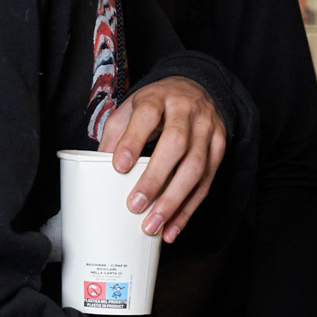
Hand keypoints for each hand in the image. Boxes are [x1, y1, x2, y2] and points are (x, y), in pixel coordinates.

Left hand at [95, 76, 226, 241]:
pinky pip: (207, 182)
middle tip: (135, 206)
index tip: (119, 166)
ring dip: (174, 201)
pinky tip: (173, 227)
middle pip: (176, 144)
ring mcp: (207, 129)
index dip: (133, 141)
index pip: (147, 115)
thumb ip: (116, 135)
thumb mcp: (131, 108)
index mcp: (159, 97)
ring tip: (153, 225)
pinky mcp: (219, 147)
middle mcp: (187, 111)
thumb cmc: (157, 104)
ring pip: (196, 167)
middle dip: (155, 178)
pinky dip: (188, 209)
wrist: (196, 89)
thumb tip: (98, 168)